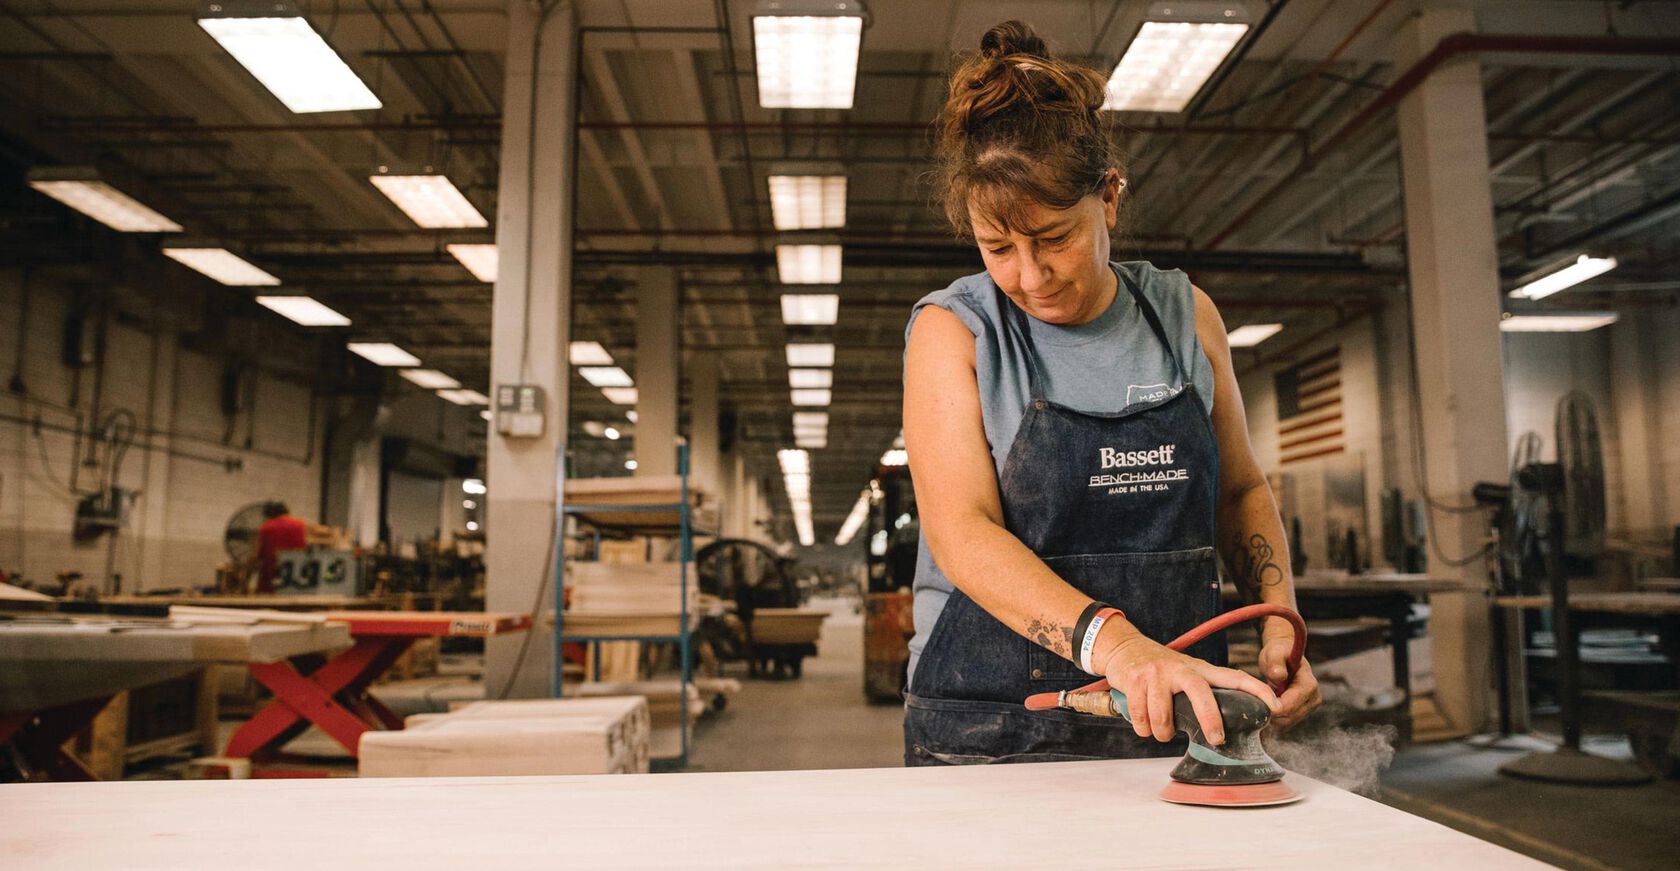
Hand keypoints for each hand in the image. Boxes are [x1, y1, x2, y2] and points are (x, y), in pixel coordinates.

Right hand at [1099, 633, 1279, 745]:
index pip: (1234, 677)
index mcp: (1199, 669)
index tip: (1275, 706)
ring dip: (1163, 733)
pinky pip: (1141, 716)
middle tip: (1216, 739)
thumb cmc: (1160, 670)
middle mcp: (1180, 669)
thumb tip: (1222, 731)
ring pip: (1164, 714)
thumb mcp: (1185, 675)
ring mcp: (1156, 673)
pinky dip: (1142, 728)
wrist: (1123, 647)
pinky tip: (1144, 725)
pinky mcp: (1135, 679)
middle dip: (1210, 719)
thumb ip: (1202, 695)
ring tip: (1161, 734)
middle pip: (1201, 694)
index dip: (1257, 690)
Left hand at [1258, 632, 1320, 728]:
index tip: (1255, 702)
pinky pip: (1285, 724)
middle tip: (1253, 703)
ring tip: (1259, 702)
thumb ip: (1276, 663)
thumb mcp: (1274, 653)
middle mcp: (1313, 699)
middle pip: (1288, 718)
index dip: (1272, 707)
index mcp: (1309, 685)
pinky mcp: (1302, 713)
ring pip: (1286, 724)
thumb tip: (1279, 675)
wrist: (1284, 657)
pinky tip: (1264, 707)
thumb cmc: (1278, 653)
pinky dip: (1273, 719)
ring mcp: (1309, 708)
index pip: (1290, 706)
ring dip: (1271, 717)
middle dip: (1270, 714)